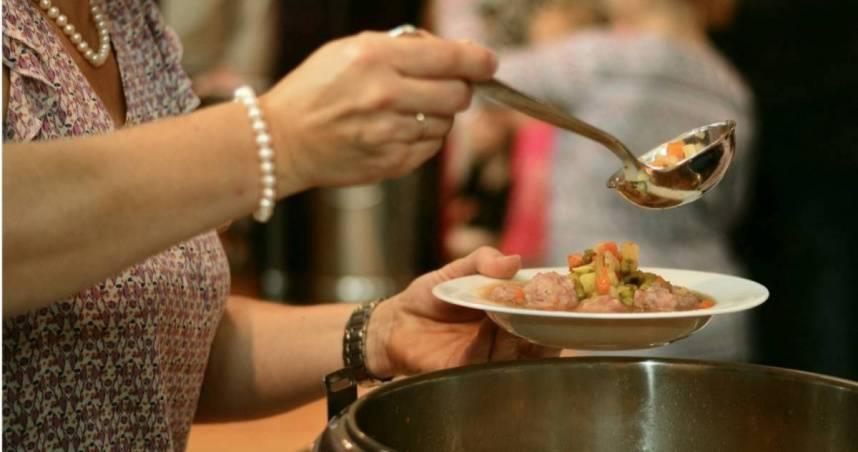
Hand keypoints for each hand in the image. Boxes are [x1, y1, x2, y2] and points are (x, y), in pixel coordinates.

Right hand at [259, 31, 497, 191]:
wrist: (282, 141)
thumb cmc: (316, 90)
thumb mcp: (351, 50)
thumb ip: (404, 48)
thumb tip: (459, 54)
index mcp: (376, 58)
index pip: (451, 58)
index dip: (479, 60)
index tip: (488, 63)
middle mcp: (386, 95)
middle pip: (459, 94)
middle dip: (458, 88)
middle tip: (442, 86)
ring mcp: (389, 133)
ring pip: (446, 123)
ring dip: (435, 114)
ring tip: (403, 110)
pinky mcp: (391, 163)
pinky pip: (431, 147)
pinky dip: (422, 137)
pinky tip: (395, 130)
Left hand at [367, 247, 560, 377]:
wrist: (394, 321)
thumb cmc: (429, 296)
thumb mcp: (456, 270)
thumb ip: (483, 261)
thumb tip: (514, 260)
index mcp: (507, 314)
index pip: (539, 316)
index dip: (554, 309)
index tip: (565, 297)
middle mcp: (502, 340)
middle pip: (536, 341)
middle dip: (544, 327)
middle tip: (544, 309)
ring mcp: (485, 357)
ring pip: (514, 354)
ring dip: (517, 334)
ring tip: (511, 312)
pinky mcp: (464, 371)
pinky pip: (484, 362)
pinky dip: (489, 344)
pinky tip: (488, 327)